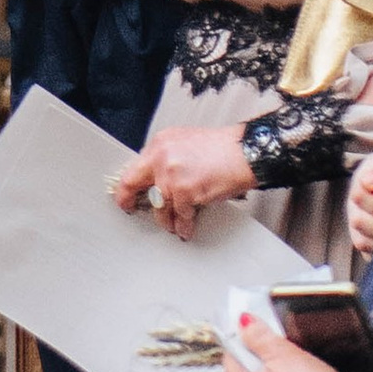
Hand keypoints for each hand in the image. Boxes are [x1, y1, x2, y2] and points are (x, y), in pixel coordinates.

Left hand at [112, 121, 257, 244]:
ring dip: (166, 219)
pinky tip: (186, 228)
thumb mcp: (185, 143)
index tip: (127, 192)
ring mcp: (171, 175)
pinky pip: (179, 216)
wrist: (245, 153)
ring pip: (159, 206)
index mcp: (160, 143)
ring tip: (172, 224)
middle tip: (130, 208)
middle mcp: (161, 157)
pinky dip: (183, 225)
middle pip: (132, 183)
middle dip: (128, 200)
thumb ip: (167, 158)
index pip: (135, 165)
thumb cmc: (222, 149)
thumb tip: (156, 178)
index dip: (130, 182)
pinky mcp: (184, 192)